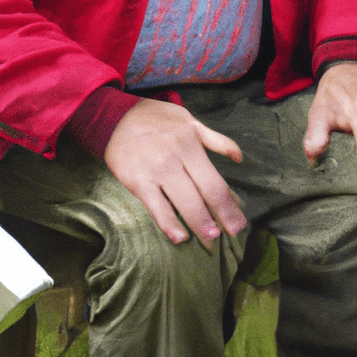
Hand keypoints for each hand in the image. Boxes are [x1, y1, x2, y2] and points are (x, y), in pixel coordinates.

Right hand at [102, 98, 246, 249]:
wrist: (117, 118)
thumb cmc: (157, 120)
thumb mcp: (190, 121)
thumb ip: (215, 140)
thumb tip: (239, 158)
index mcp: (191, 143)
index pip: (215, 180)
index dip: (229, 204)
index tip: (239, 221)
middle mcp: (176, 158)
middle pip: (204, 194)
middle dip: (221, 217)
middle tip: (233, 233)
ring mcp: (156, 171)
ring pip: (183, 202)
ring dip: (199, 223)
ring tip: (211, 238)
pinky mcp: (137, 182)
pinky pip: (156, 207)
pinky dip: (169, 224)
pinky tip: (179, 237)